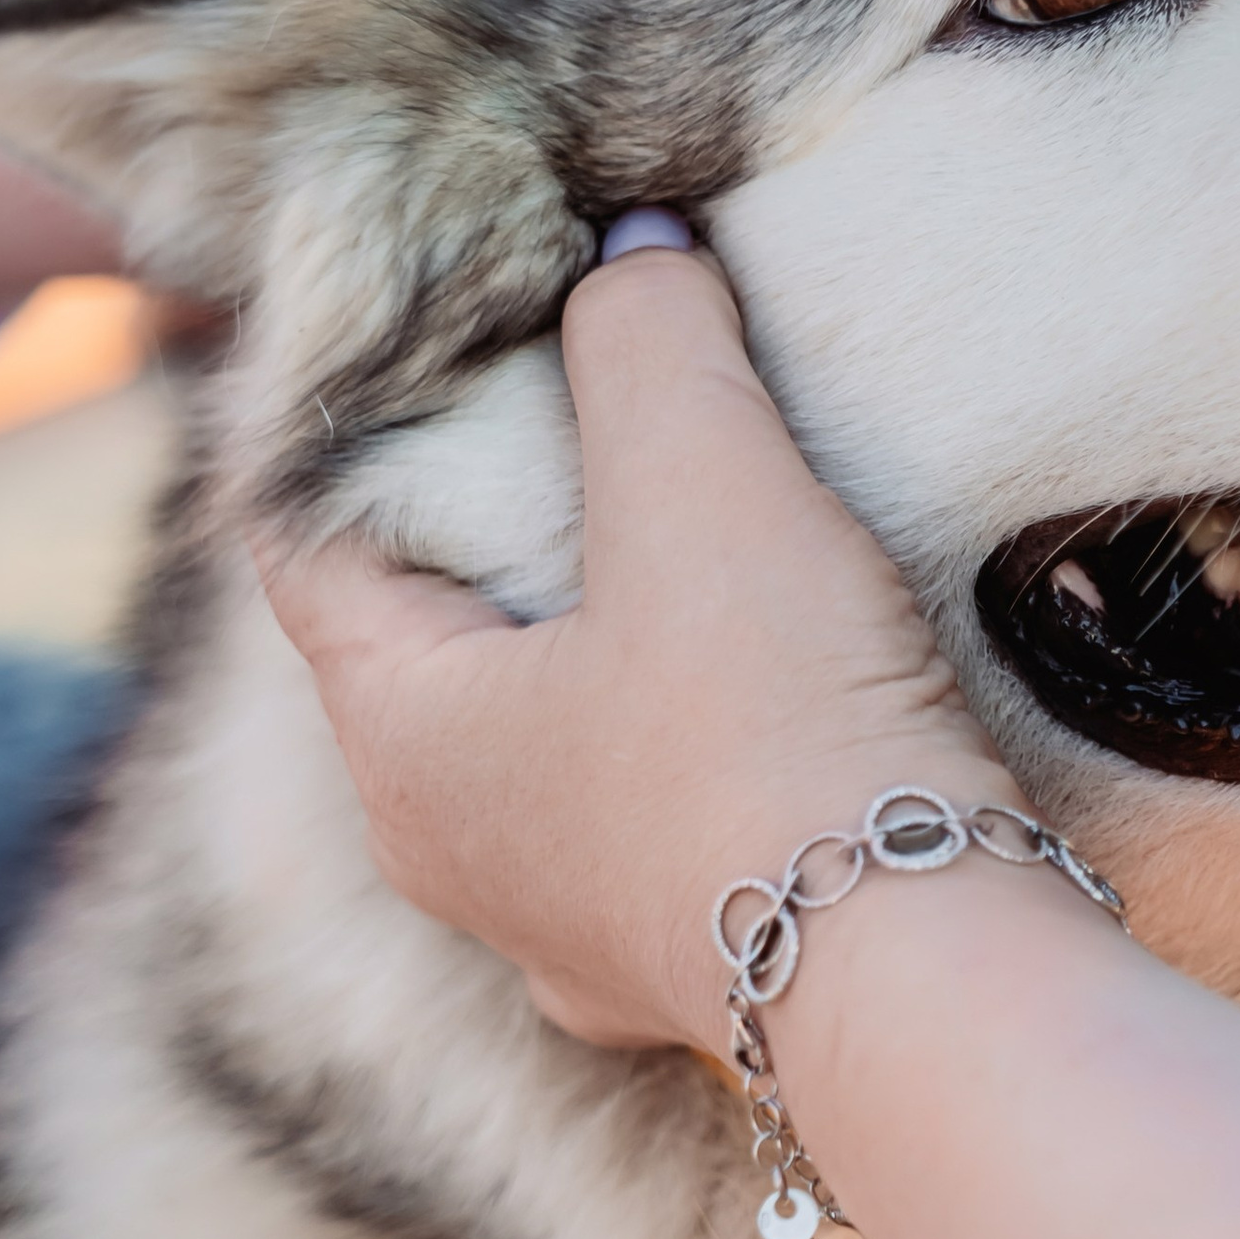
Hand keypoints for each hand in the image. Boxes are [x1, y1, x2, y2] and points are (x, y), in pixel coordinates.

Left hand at [253, 233, 1008, 1053]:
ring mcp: (569, 925)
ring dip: (598, 630)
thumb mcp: (700, 486)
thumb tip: (632, 255)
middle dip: (489, 516)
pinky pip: (655, 808)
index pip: (311, 541)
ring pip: (545, 732)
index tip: (417, 323)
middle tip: (562, 387)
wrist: (928, 983)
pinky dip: (684, 726)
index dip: (352, 419)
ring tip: (678, 516)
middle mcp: (455, 853)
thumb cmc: (772, 735)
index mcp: (401, 740)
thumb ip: (645, 344)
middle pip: (432, 637)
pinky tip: (759, 674)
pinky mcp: (693, 960)